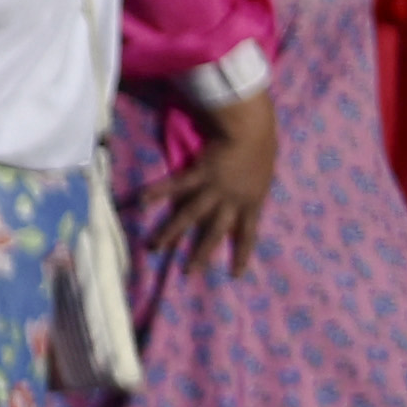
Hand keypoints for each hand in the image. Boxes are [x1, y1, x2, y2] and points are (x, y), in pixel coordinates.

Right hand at [169, 89, 280, 264]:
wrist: (251, 132)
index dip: (242, 255)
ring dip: (172, 231)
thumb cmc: (262, 148)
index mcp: (251, 203)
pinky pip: (176, 185)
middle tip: (188, 272)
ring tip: (155, 246)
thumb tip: (247, 195)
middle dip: (201, 253)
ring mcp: (213, 189)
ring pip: (191, 215)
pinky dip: (158, 192)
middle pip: (214, 232)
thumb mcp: (264, 176)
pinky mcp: (198, 174)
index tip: (236, 274)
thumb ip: (253, 189)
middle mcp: (231, 201)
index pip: (248, 235)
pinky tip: (141, 201)